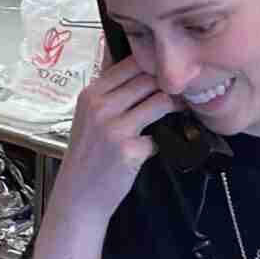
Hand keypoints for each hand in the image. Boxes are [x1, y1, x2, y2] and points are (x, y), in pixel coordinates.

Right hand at [50, 55, 173, 226]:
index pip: (131, 62)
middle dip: (169, 85)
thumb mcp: (87, 117)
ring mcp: (114, 128)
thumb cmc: (87, 157)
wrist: (78, 197)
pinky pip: (158, 136)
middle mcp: (100, 107)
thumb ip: (110, 93)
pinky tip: (154, 147)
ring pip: (160, 101)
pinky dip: (160, 142)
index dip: (153, 67)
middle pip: (148, 78)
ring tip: (178, 113)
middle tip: (181, 94)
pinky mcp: (128, 150)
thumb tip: (139, 67)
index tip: (166, 76)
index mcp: (91, 94)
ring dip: (175, 107)